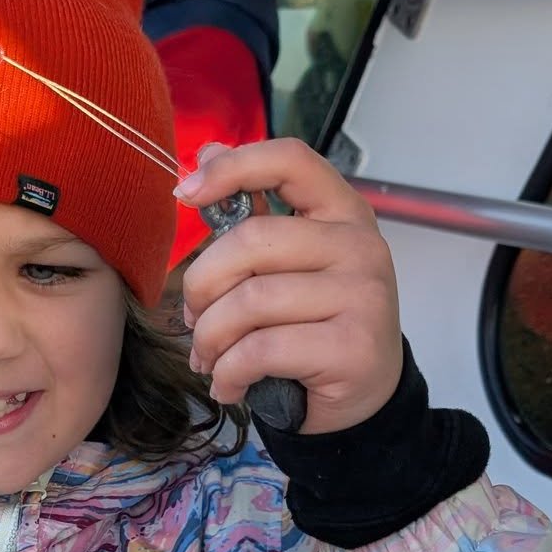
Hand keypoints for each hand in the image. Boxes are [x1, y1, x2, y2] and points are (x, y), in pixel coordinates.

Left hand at [175, 139, 401, 434]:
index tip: (186, 193)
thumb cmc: (315, 327)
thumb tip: (207, 152)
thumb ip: (253, 213)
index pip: (290, 160)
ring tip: (208, 359)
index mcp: (343, 213)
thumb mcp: (289, 266)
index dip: (233, 167)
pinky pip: (260, 350)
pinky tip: (228, 385)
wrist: (364, 399)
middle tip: (194, 318)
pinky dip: (228, 373)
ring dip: (210, 339)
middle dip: (202, 285)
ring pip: (250, 302)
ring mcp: (363, 296)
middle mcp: (361, 246)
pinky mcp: (352, 347)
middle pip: (252, 241)